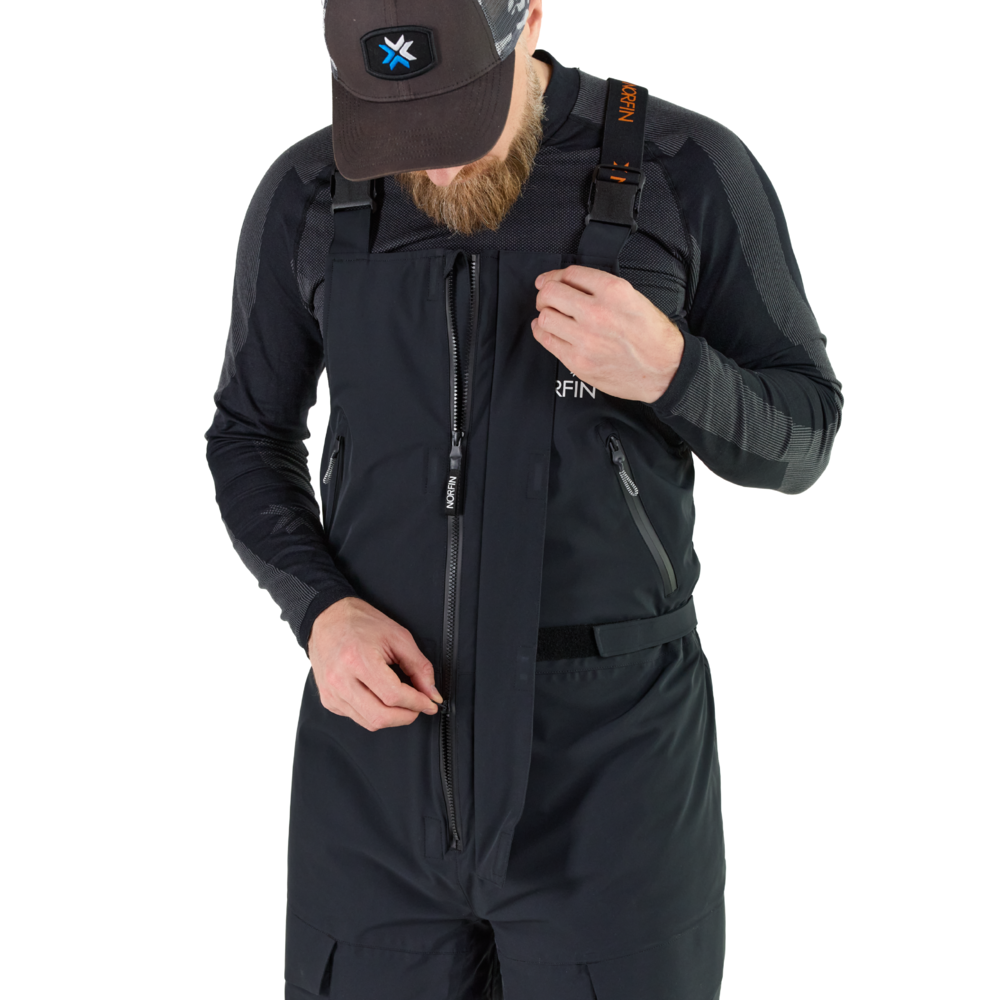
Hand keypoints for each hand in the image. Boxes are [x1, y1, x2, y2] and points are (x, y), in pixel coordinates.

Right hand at [307, 597, 442, 731]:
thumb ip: (419, 667)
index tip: (430, 703)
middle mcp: (340, 680)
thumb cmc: (361, 623)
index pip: (393, 696)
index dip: (417, 703)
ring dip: (392, 717)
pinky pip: (357, 717)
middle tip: (418, 706)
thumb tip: (431, 694)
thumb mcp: (398, 637)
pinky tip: (380, 698)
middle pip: (380, 717)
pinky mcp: (329, 700)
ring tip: (402, 701)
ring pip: (369, 722)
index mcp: (357, 660)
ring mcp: (332, 693)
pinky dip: (375, 713)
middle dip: (406, 716)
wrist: (327, 619)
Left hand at [532, 266, 684, 403]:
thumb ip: (601, 288)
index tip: (550, 280)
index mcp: (613, 291)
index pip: (570, 274)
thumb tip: (567, 282)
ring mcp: (585, 339)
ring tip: (551, 317)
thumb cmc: (652, 335)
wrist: (665, 370)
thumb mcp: (634, 297)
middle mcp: (597, 312)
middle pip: (550, 293)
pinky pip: (546, 340)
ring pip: (544, 317)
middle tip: (547, 299)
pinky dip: (543, 332)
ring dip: (544, 314)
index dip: (554, 275)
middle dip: (545, 293)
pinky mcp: (578, 361)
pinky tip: (549, 331)